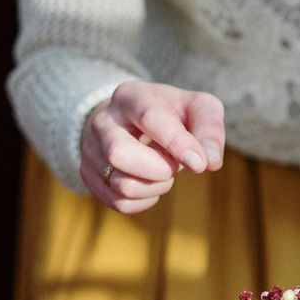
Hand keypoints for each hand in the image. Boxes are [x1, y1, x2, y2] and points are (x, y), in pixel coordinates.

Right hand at [80, 80, 224, 212]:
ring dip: (156, 187)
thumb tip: (210, 162)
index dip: (177, 144)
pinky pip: (118, 203)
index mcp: (132, 97)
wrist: (134, 120)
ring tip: (164, 171)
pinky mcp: (89, 173)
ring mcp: (91, 148)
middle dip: (159, 169)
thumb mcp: (199, 108)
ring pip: (122, 184)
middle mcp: (103, 120)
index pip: (150, 119)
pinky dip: (144, 201)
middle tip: (174, 164)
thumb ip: (209, 130)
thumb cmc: (175, 114)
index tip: (200, 165)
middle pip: (120, 154)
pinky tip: (151, 184)